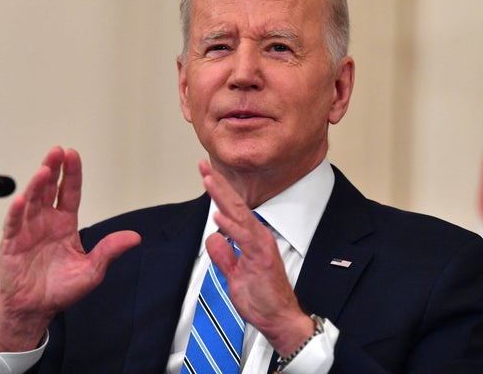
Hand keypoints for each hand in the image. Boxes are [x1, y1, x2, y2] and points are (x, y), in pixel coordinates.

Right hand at [0, 147, 140, 351]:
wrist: (35, 309)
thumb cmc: (60, 289)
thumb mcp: (92, 270)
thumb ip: (109, 251)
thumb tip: (135, 237)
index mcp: (64, 224)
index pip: (69, 193)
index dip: (71, 174)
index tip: (73, 155)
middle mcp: (45, 222)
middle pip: (48, 189)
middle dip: (52, 169)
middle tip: (57, 151)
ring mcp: (27, 231)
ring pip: (31, 202)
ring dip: (36, 185)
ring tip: (44, 170)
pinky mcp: (12, 245)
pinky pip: (13, 225)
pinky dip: (16, 213)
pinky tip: (21, 200)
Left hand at [199, 160, 313, 356]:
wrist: (279, 318)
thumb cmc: (261, 298)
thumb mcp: (234, 275)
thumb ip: (225, 256)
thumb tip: (214, 238)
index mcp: (251, 238)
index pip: (231, 209)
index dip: (218, 191)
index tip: (205, 174)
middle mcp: (257, 236)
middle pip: (235, 204)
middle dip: (218, 184)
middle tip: (203, 165)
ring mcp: (260, 246)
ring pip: (239, 215)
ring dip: (222, 196)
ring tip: (208, 179)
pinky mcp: (261, 258)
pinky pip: (244, 238)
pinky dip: (231, 225)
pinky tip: (219, 214)